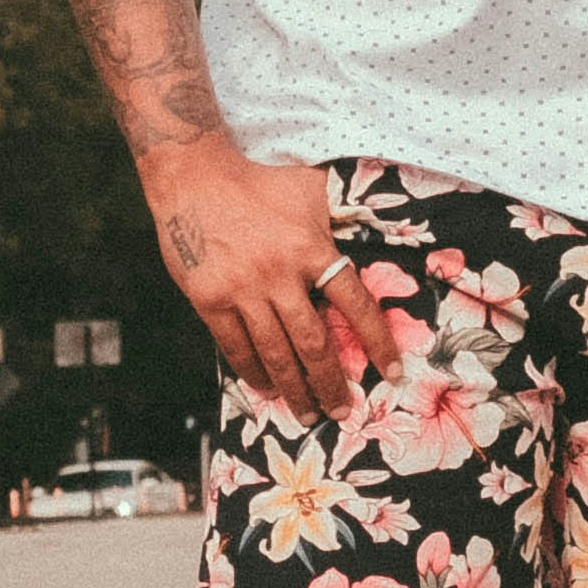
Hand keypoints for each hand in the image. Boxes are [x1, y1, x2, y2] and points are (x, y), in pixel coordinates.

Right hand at [153, 146, 398, 426]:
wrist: (195, 174)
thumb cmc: (257, 179)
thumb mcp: (308, 190)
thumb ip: (336, 219)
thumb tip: (370, 227)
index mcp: (313, 249)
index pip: (356, 305)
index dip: (378, 343)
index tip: (392, 372)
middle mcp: (281, 275)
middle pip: (314, 344)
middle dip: (331, 385)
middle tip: (342, 411)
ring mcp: (244, 291)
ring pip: (276, 354)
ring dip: (294, 390)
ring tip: (306, 413)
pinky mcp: (210, 300)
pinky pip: (235, 347)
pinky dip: (253, 373)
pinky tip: (265, 388)